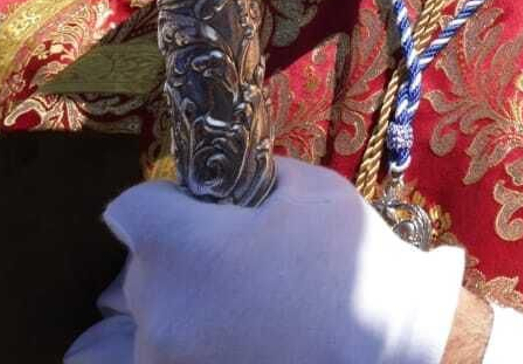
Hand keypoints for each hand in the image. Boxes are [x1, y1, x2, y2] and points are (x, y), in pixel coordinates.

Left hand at [66, 158, 465, 363]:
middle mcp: (157, 313)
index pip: (130, 208)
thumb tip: (232, 181)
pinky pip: (173, 355)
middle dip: (184, 256)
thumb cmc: (354, 266)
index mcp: (181, 251)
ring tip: (250, 306)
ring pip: (158, 317)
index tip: (202, 210)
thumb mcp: (313, 191)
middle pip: (144, 267)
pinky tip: (248, 337)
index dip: (167, 202)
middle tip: (243, 259)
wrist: (391, 351)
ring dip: (191, 306)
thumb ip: (256, 178)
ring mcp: (167, 362)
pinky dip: (202, 344)